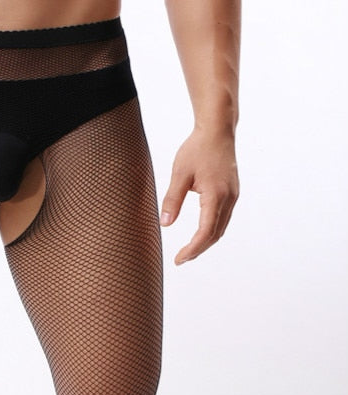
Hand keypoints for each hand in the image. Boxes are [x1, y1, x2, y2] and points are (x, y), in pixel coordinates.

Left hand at [160, 128, 238, 265]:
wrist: (218, 131)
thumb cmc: (197, 149)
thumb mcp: (179, 174)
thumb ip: (172, 200)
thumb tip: (165, 224)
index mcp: (216, 195)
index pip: (205, 232)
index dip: (192, 249)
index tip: (179, 259)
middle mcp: (229, 198)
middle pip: (215, 234)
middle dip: (198, 250)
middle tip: (181, 259)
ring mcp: (233, 196)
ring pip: (221, 228)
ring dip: (205, 242)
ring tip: (188, 251)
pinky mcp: (232, 193)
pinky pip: (223, 219)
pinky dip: (212, 231)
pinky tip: (199, 235)